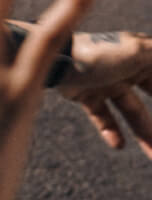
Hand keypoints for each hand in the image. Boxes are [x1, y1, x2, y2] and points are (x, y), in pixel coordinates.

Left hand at [58, 31, 151, 159]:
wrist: (56, 61)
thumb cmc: (100, 54)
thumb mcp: (139, 53)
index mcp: (140, 56)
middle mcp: (125, 69)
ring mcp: (106, 82)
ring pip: (132, 111)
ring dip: (145, 133)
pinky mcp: (86, 94)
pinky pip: (103, 117)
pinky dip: (111, 131)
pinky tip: (119, 145)